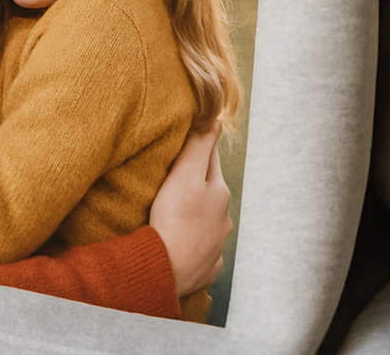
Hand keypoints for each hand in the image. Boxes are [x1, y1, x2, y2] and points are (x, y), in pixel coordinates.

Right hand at [149, 121, 231, 297]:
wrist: (166, 269)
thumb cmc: (174, 217)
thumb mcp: (185, 174)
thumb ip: (200, 146)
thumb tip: (216, 120)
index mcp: (219, 192)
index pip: (210, 159)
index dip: (197, 147)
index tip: (185, 140)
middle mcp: (223, 218)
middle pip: (210, 190)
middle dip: (196, 181)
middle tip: (174, 173)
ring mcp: (216, 244)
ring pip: (207, 219)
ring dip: (195, 212)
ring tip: (174, 208)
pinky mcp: (205, 265)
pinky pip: (200, 247)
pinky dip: (192, 240)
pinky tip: (181, 240)